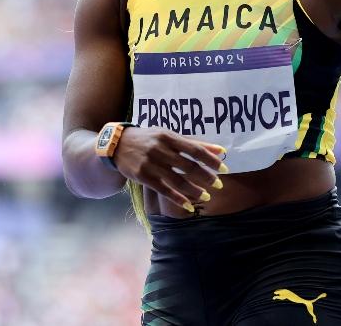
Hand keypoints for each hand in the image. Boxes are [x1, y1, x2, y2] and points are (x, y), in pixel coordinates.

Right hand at [112, 128, 227, 211]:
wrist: (117, 144)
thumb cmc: (149, 139)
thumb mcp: (169, 136)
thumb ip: (194, 143)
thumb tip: (220, 150)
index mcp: (169, 137)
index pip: (195, 149)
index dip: (211, 160)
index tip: (224, 169)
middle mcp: (160, 149)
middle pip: (188, 166)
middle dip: (205, 177)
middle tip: (219, 184)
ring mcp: (150, 164)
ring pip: (177, 180)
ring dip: (194, 190)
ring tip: (206, 196)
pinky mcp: (142, 176)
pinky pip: (163, 190)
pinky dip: (177, 199)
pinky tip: (188, 205)